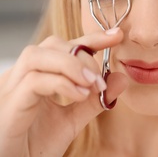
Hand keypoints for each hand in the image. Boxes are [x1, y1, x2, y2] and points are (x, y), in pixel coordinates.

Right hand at [0, 28, 128, 155]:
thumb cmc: (36, 146)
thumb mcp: (72, 120)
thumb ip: (95, 99)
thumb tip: (121, 78)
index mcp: (37, 76)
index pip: (65, 47)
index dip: (92, 38)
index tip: (117, 36)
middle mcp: (21, 77)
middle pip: (52, 44)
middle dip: (83, 55)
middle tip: (100, 80)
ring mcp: (11, 89)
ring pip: (37, 55)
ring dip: (71, 64)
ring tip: (92, 84)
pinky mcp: (9, 105)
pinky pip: (34, 81)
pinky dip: (62, 84)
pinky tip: (79, 95)